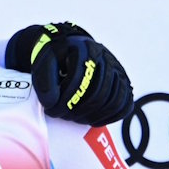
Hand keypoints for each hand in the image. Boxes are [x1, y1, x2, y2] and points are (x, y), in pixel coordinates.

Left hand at [5, 22, 133, 125]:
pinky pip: (124, 105)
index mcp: (86, 50)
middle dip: (77, 110)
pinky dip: (110, 117)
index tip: (50, 110)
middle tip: (61, 115)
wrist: (70, 47)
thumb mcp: (43, 62)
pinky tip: (92, 120)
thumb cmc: (55, 57)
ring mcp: (118, 72)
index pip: (79, 81)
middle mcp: (107, 59)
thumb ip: (44, 81)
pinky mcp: (124, 83)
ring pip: (113, 101)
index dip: (64, 100)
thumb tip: (51, 103)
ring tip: (74, 118)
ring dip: (92, 116)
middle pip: (98, 94)